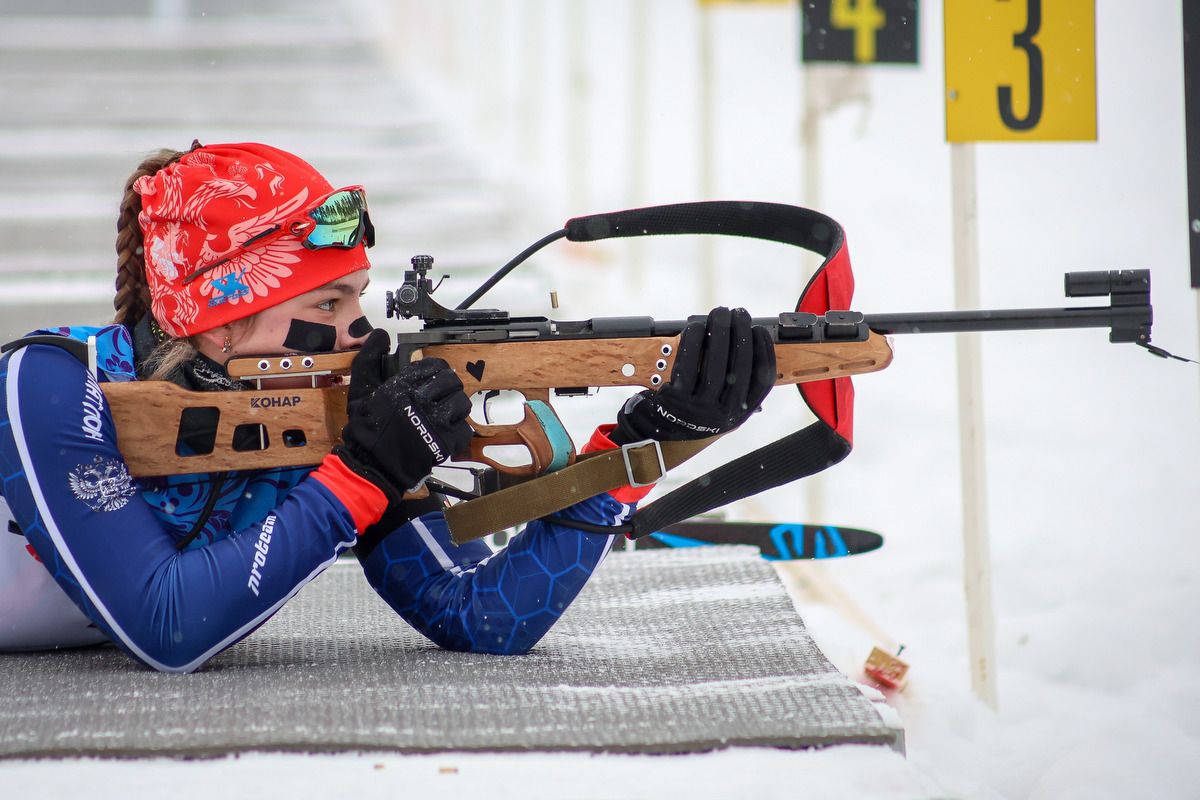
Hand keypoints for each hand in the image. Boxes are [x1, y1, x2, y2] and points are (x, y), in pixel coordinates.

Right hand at [334, 329, 472, 496]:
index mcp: (403, 385)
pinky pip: (464, 428)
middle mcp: (421, 400)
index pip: (434, 365)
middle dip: (448, 386)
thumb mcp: (361, 389)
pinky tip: (447, 431)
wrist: (371, 465)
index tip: (434, 378)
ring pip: (461, 402)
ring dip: (455, 407)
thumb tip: (378, 335)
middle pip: (451, 381)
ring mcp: (435, 422)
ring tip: (445, 413)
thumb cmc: (366, 429)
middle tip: (441, 395)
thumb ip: (369, 359)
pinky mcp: (445, 442)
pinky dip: (459, 430)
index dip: (437, 370)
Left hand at [610, 307, 774, 443]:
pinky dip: (694, 339)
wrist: (656, 434)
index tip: (759, 330)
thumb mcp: (721, 408)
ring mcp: (699, 408)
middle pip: (740, 366)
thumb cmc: (692, 412)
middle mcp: (723, 415)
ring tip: (720, 313)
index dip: (764, 351)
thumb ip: (737, 386)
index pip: (762, 380)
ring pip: (715, 361)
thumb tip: (748, 341)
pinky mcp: (676, 398)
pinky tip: (696, 326)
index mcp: (739, 415)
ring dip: (719, 331)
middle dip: (741, 333)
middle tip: (739, 313)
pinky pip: (688, 361)